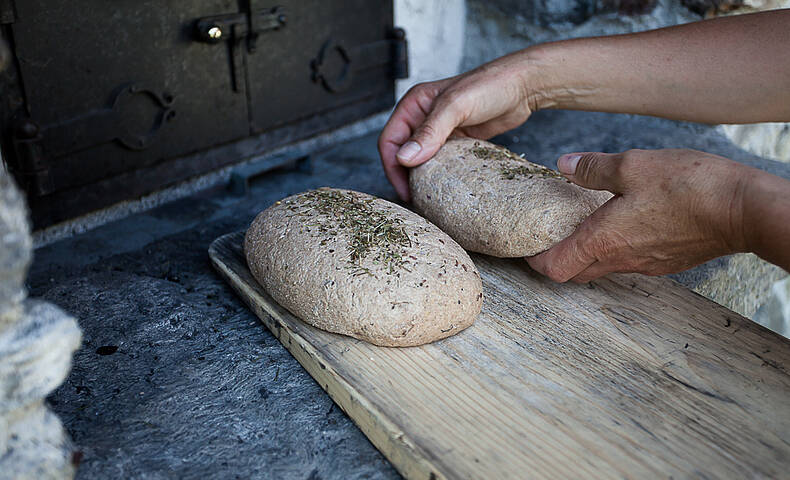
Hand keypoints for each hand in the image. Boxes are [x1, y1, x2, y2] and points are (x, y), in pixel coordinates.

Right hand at [378, 54, 536, 200]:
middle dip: (405, 176)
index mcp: (414, 104)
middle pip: (402, 152)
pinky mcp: (457, 139)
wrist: (524, 86)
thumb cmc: (490, 86)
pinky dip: (440, 174)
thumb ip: (430, 132)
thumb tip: (404, 158)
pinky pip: (441, 161)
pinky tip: (447, 187)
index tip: (405, 190)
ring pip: (421, 159)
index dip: (392, 167)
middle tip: (417, 199)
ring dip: (422, 177)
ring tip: (429, 197)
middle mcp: (422, 117)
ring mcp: (440, 129)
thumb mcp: (456, 106)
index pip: (389, 140)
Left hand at [526, 149, 749, 282]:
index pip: (555, 268)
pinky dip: (614, 248)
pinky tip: (621, 222)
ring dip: (586, 253)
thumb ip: (593, 167)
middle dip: (557, 258)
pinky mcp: (666, 261)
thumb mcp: (633, 165)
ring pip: (602, 268)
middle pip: (575, 273)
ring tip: (583, 224)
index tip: (526, 247)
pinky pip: (628, 261)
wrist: (743, 210)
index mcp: (603, 240)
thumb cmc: (689, 187)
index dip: (535, 261)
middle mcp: (621, 259)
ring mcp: (645, 264)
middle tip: (549, 234)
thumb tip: (564, 165)